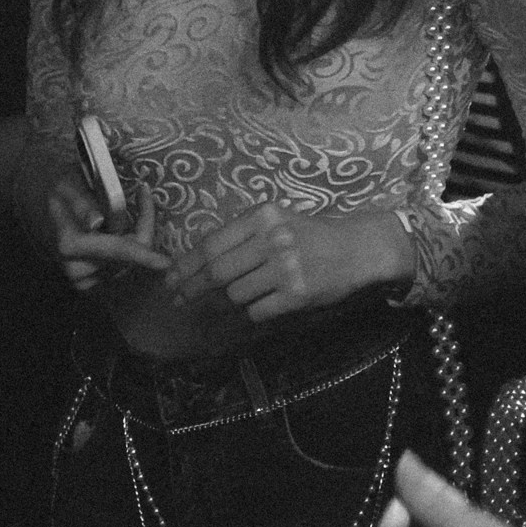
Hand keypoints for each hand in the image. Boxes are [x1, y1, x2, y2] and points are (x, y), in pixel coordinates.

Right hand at [46, 170, 170, 295]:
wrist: (36, 203)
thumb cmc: (56, 188)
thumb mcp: (67, 185)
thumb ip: (82, 203)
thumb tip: (96, 222)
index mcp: (70, 244)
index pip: (117, 251)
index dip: (143, 256)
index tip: (166, 263)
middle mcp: (76, 269)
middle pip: (128, 258)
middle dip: (143, 229)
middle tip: (143, 196)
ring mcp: (81, 279)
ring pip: (126, 263)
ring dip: (135, 239)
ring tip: (128, 208)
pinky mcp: (87, 282)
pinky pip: (118, 267)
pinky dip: (127, 249)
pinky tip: (118, 229)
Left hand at [163, 200, 412, 322]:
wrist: (356, 248)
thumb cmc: (310, 234)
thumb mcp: (276, 221)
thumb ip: (241, 234)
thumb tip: (196, 257)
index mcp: (263, 216)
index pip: (212, 243)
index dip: (186, 264)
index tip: (169, 278)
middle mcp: (273, 239)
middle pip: (217, 270)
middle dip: (192, 287)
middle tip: (177, 299)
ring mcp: (286, 267)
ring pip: (235, 294)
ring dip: (229, 300)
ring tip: (235, 296)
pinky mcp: (297, 294)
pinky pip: (257, 310)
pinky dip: (253, 310)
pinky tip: (264, 302)